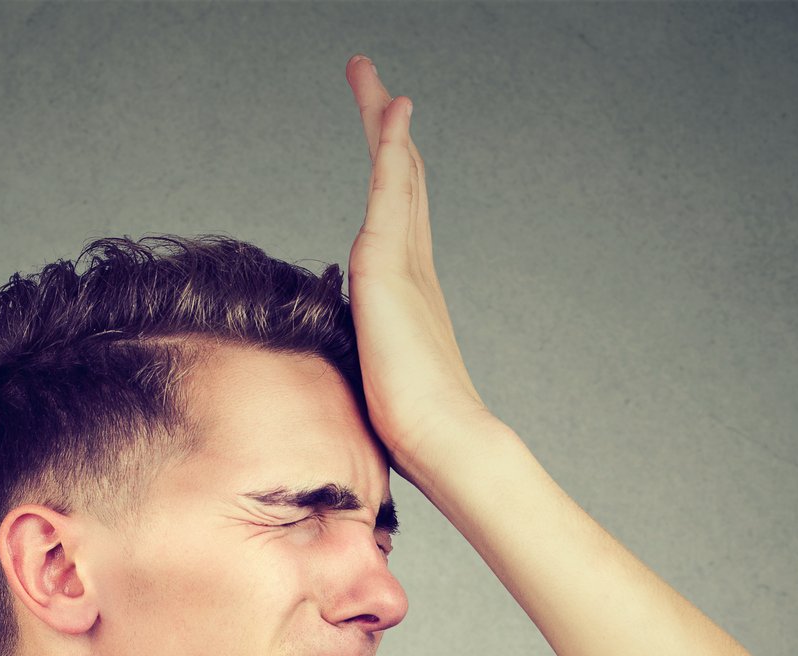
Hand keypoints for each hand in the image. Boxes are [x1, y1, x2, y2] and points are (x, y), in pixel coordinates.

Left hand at [343, 55, 497, 484]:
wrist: (444, 440)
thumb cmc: (414, 429)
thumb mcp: (376, 383)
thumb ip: (366, 366)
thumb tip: (353, 383)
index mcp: (409, 289)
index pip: (397, 213)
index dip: (390, 167)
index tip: (383, 131)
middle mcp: (414, 265)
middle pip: (401, 176)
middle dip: (384, 125)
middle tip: (370, 78)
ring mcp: (405, 263)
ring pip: (397, 171)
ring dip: (381, 118)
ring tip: (365, 72)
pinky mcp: (389, 268)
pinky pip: (392, 191)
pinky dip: (391, 147)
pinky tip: (391, 112)